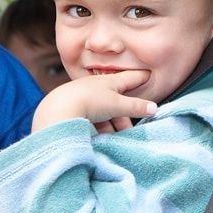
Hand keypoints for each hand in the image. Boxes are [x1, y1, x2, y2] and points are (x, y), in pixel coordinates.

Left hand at [31, 70, 156, 132]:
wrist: (57, 110)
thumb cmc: (90, 101)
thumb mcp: (117, 105)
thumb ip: (136, 107)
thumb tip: (154, 108)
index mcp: (109, 81)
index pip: (129, 78)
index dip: (139, 78)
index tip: (148, 74)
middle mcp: (96, 87)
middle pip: (117, 102)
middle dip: (123, 116)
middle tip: (127, 131)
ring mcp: (85, 98)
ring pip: (104, 112)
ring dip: (111, 125)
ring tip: (112, 138)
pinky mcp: (74, 110)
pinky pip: (92, 119)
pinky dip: (98, 128)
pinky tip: (99, 137)